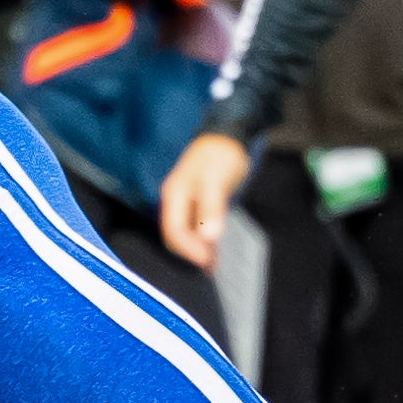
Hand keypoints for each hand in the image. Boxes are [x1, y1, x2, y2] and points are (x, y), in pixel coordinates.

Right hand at [159, 132, 251, 268]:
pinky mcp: (196, 202)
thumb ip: (211, 209)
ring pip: (185, 233)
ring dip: (197, 249)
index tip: (206, 262)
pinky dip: (203, 240)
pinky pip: (194, 226)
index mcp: (174, 195)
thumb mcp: (216, 181)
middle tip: (210, 268)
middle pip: (175, 235)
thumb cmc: (221, 156)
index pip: (173, 231)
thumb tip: (208, 237)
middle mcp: (175, 200)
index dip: (188, 250)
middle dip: (191, 253)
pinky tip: (214, 249)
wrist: (228, 135)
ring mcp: (184, 202)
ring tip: (213, 265)